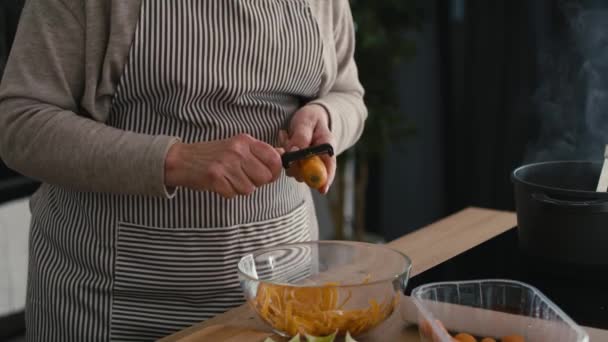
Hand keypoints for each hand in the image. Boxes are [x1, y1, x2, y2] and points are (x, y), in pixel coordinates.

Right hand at [164, 134, 282, 197]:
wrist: (182, 159)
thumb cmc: (213, 154)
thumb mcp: (237, 146)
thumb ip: (259, 152)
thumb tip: (283, 154)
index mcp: (245, 141)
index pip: (274, 158)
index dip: (275, 171)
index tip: (268, 174)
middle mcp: (237, 150)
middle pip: (265, 177)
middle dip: (257, 182)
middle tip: (243, 177)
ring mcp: (226, 164)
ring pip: (250, 189)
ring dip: (241, 188)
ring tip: (229, 179)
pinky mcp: (216, 178)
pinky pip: (235, 194)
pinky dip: (229, 192)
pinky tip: (221, 183)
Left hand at [280, 104, 335, 193]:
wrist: (309, 117)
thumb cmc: (311, 118)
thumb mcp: (306, 122)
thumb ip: (301, 137)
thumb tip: (294, 152)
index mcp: (327, 149)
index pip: (330, 168)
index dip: (326, 181)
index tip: (321, 190)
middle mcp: (319, 160)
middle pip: (308, 174)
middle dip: (295, 164)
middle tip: (288, 143)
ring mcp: (308, 164)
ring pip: (295, 170)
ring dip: (287, 155)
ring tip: (288, 135)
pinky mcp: (298, 164)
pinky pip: (287, 164)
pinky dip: (283, 152)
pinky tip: (286, 137)